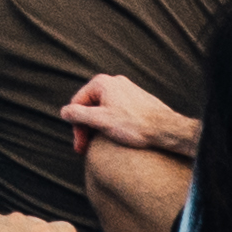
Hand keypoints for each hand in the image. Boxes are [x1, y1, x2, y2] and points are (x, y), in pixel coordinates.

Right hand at [60, 74, 195, 166]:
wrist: (167, 129)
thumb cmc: (135, 125)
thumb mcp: (101, 121)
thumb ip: (78, 115)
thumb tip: (64, 112)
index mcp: (102, 83)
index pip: (77, 104)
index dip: (76, 127)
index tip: (80, 146)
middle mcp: (114, 82)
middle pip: (90, 107)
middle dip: (87, 128)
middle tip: (86, 149)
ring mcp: (126, 90)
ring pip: (103, 110)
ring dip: (98, 127)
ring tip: (101, 144)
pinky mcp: (137, 100)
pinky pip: (117, 111)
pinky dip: (112, 123)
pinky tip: (116, 137)